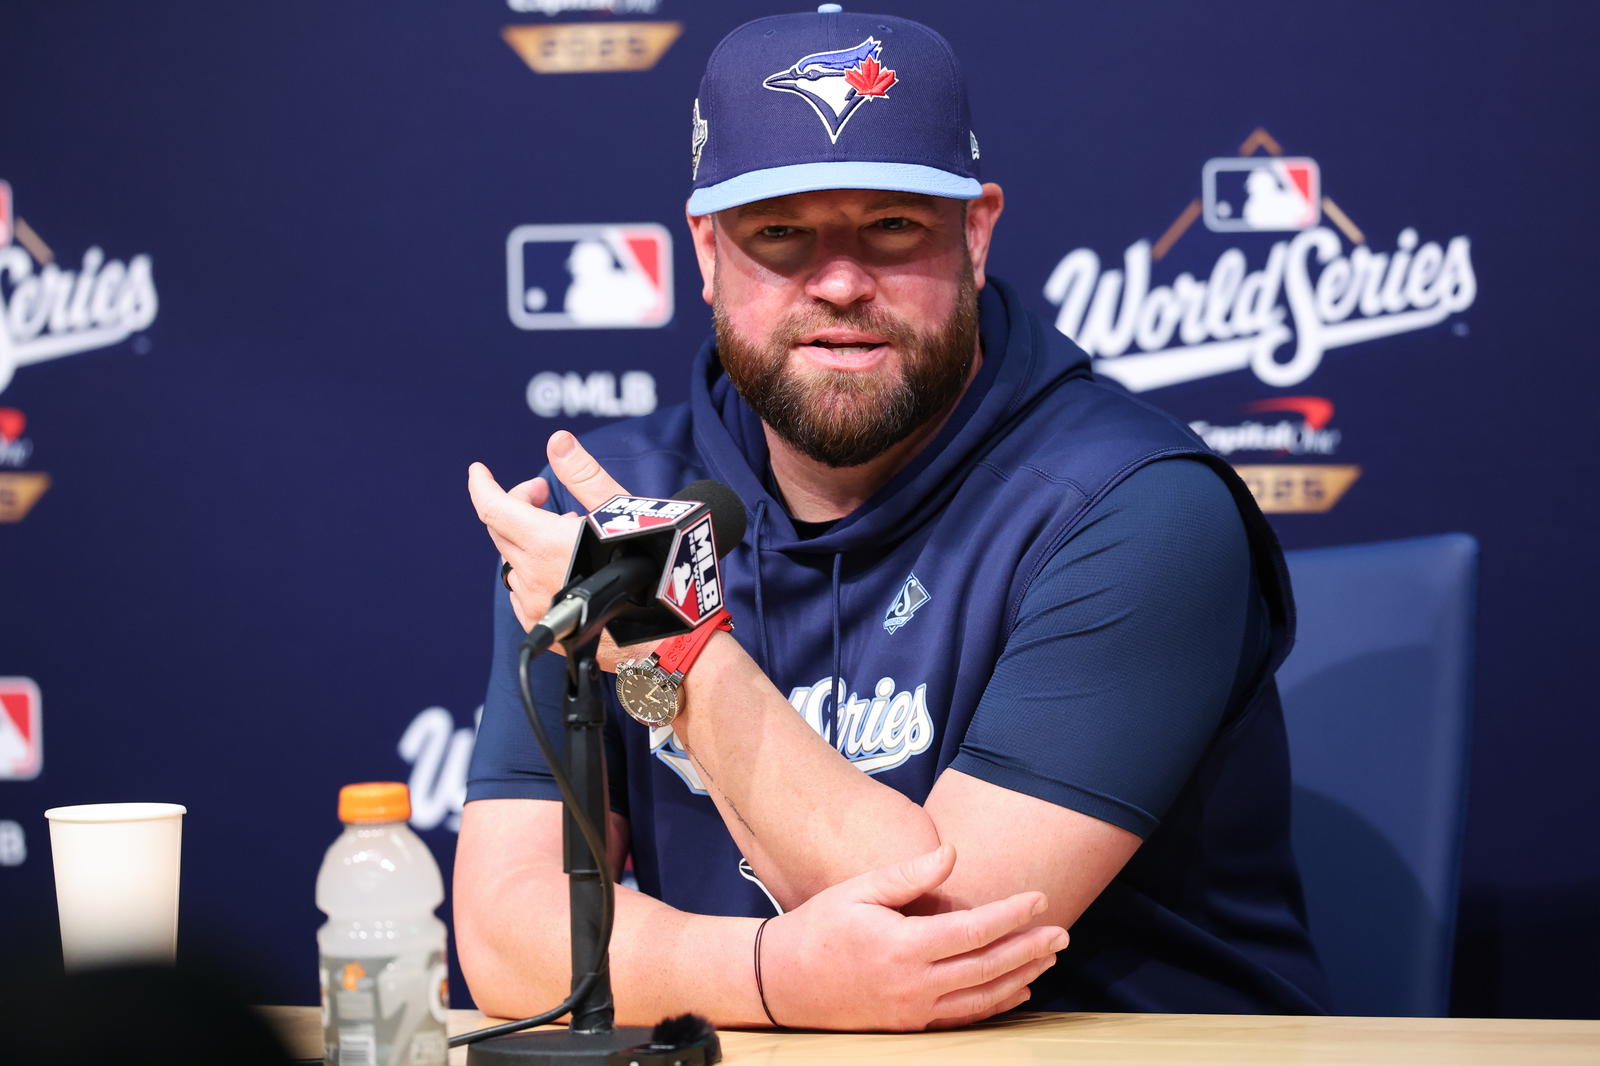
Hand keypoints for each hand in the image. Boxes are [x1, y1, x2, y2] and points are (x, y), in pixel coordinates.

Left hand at [467, 431, 643, 668]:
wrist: (664, 634)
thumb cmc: (651, 570)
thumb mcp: (622, 512)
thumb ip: (583, 474)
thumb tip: (558, 441)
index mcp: (544, 544)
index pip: (493, 508)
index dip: (482, 485)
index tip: (479, 470)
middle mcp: (531, 576)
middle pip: (501, 530)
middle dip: (517, 504)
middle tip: (546, 495)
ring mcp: (532, 605)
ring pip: (513, 561)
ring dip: (528, 540)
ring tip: (565, 534)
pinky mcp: (540, 626)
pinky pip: (521, 590)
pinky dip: (533, 570)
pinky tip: (562, 569)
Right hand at [758, 844, 1067, 1030]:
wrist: (783, 982)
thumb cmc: (820, 926)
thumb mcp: (859, 889)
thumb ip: (909, 874)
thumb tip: (952, 853)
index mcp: (903, 947)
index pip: (974, 930)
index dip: (1012, 914)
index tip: (1039, 898)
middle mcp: (914, 985)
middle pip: (989, 968)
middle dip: (1030, 948)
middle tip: (1063, 932)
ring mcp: (913, 1012)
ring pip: (983, 998)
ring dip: (1022, 977)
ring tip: (1049, 957)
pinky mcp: (910, 1026)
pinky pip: (964, 1018)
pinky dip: (996, 1004)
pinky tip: (1017, 989)